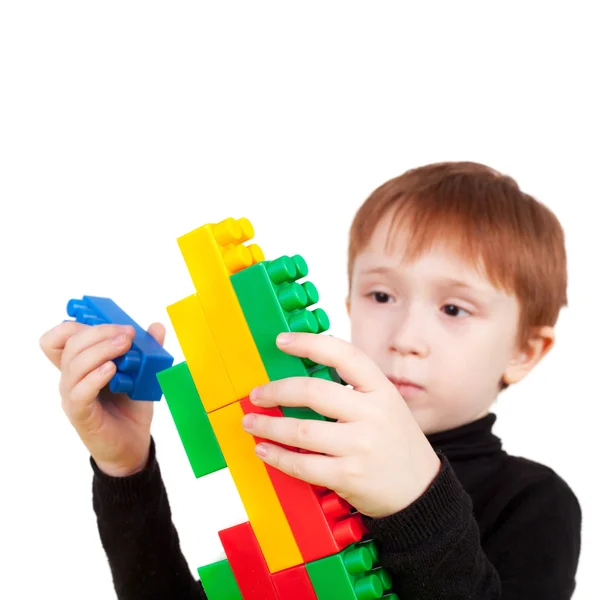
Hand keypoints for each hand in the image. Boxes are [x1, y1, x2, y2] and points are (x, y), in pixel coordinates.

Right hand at [40, 320, 165, 476]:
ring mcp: (73, 395)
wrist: (133, 443)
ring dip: (101, 349)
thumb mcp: (142, 373)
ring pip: (73, 364)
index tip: (106, 322)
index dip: (75, 324)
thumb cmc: (131, 406)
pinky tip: (112, 370)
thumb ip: (147, 349)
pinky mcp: (80, 414)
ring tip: (124, 346)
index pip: (59, 338)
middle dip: (99, 331)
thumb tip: (156, 326)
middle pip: (69, 344)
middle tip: (126, 333)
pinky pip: (79, 392)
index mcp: (80, 365)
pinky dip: (95, 376)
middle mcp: (71, 378)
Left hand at [241, 332, 440, 518]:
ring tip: (251, 423)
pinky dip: (277, 456)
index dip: (310, 343)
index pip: (344, 355)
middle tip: (257, 394)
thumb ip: (353, 391)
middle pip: (313, 392)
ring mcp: (361, 446)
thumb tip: (300, 380)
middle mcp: (373, 414)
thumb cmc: (395, 444)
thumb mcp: (386, 406)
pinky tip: (265, 450)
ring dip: (268, 426)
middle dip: (276, 391)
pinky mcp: (349, 476)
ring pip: (301, 430)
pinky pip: (302, 464)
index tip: (282, 340)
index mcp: (382, 389)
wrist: (422, 491)